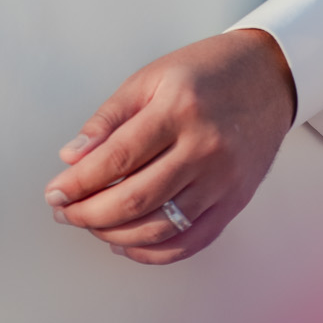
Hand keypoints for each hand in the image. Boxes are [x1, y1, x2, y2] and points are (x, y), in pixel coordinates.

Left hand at [42, 29, 295, 265]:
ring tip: (90, 224)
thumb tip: (72, 158)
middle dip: (89, 213)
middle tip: (64, 212)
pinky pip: (190, 241)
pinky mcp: (235, 202)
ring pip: (160, 227)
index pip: (118, 157)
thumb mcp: (151, 77)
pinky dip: (153, 251)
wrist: (268, 76)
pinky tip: (126, 242)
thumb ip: (110, 118)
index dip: (79, 182)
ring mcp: (223, 180)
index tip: (54, 193)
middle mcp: (204, 148)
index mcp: (178, 109)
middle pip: (136, 199)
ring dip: (115, 233)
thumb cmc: (205, 71)